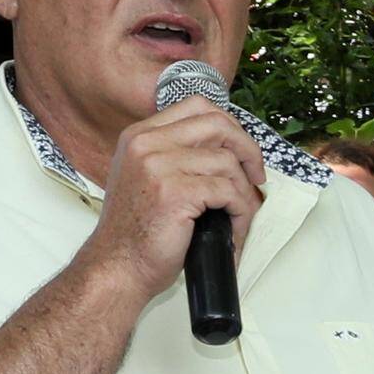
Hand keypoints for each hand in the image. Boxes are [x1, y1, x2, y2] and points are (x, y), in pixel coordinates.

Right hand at [86, 95, 266, 298]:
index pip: (198, 107)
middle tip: (256, 177)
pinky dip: (239, 212)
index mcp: (140, 136)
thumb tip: (229, 150)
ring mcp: (158, 165)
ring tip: (237, 216)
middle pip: (218, 124)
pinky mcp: (174, 192)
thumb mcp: (147, 178)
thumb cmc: (137, 232)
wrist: (117, 267)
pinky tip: (231, 229)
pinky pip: (228, 191)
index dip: (230, 127)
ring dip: (243, 193)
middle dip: (248, 150)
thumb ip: (176, 155)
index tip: (242, 153)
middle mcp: (146, 144)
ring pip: (228, 163)